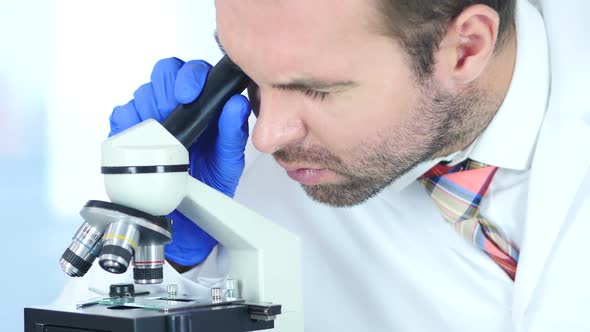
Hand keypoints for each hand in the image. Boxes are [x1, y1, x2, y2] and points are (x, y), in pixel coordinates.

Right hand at [109, 57, 250, 266]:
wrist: (189, 218)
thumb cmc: (211, 184)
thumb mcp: (228, 161)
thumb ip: (232, 132)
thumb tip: (235, 105)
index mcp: (203, 105)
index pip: (192, 72)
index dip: (188, 76)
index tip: (188, 94)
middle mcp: (176, 107)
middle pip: (162, 76)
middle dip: (165, 91)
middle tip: (171, 113)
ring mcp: (151, 119)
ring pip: (140, 95)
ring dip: (148, 110)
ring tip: (160, 136)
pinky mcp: (130, 135)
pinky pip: (120, 118)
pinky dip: (127, 126)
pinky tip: (140, 142)